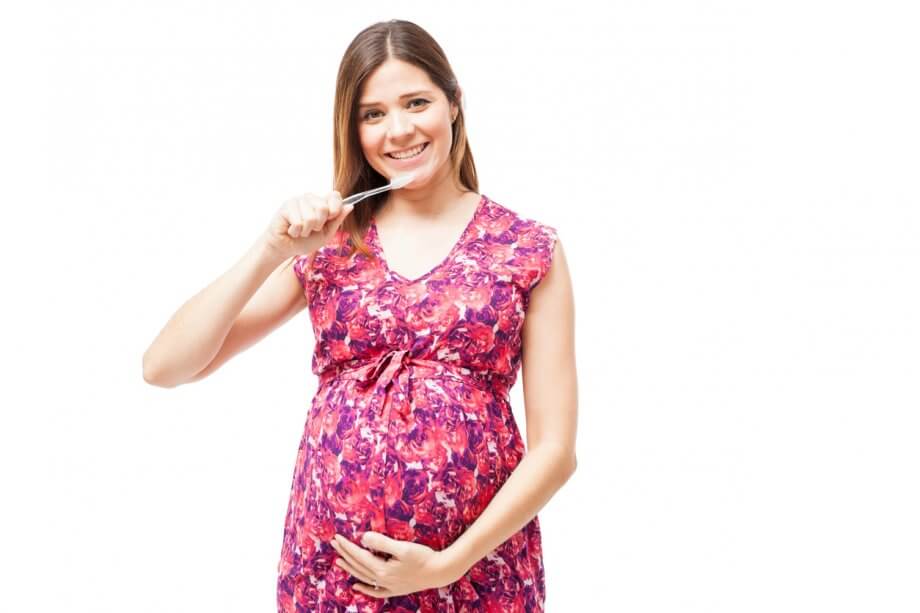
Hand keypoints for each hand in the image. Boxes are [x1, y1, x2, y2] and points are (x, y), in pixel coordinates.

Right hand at [262, 190, 353, 259]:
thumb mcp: (326, 234)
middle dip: (318, 225)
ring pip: (310, 217)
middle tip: (310, 229)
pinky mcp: (287, 206)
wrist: (286, 248)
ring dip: (306, 230)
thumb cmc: (305, 240)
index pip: (335, 196)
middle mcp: (310, 198)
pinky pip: (298, 222)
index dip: (335, 209)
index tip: (330, 218)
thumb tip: (350, 205)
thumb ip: (337, 220)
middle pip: (323, 208)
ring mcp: (298, 200)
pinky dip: (296, 231)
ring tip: (300, 230)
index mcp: (322, 203)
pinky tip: (292, 230)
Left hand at [329, 531, 463, 598]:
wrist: (440, 572)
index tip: (337, 538)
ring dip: (350, 569)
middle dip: (345, 554)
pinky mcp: (395, 590)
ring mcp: (388, 586)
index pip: (359, 556)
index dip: (347, 547)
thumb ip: (382, 542)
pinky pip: (375, 591)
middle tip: (334, 544)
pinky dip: (364, 589)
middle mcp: (381, 580)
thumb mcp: (402, 547)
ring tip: (338, 561)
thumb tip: (363, 538)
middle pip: (358, 566)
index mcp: (382, 569)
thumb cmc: (423, 557)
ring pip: (363, 578)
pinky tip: (356, 586)